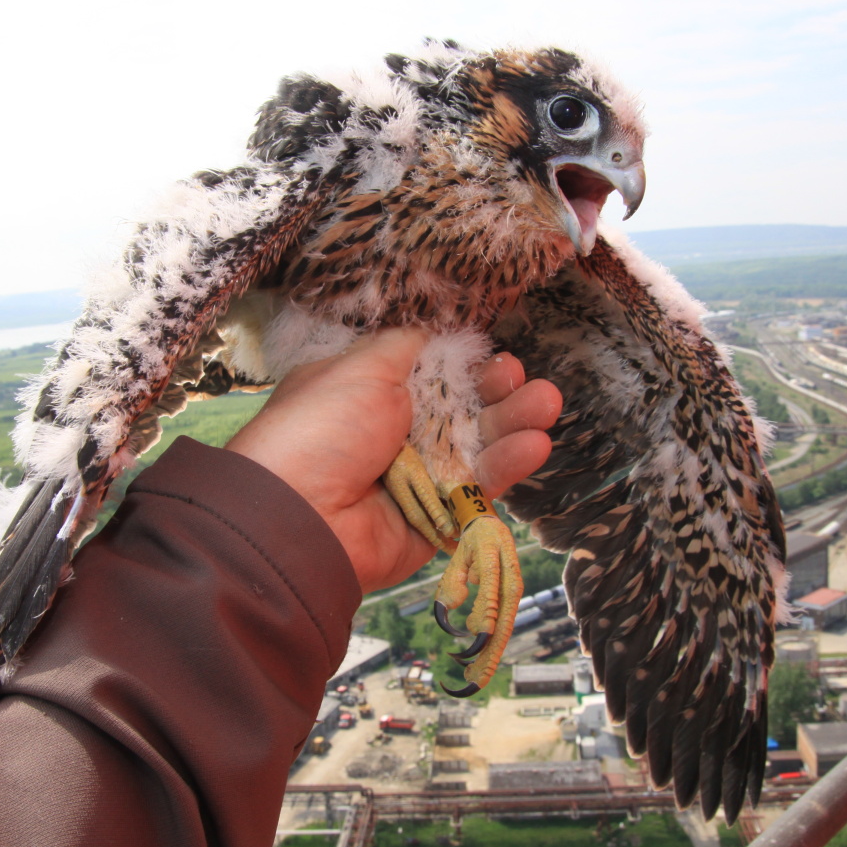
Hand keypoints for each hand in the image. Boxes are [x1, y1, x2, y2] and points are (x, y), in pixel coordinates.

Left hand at [224, 328, 561, 592]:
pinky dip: (507, 467)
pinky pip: (477, 490)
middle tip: (524, 379)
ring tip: (546, 404)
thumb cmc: (322, 428)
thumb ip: (405, 346)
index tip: (491, 352)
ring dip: (513, 424)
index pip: (429, 374)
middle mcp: (392, 435)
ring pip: (476, 448)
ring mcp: (416, 477)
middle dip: (497, 392)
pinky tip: (534, 444)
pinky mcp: (436, 517)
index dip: (463, 363)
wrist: (299, 515)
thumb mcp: (362, 366)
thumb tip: (430, 329)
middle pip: (460, 410)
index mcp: (367, 394)